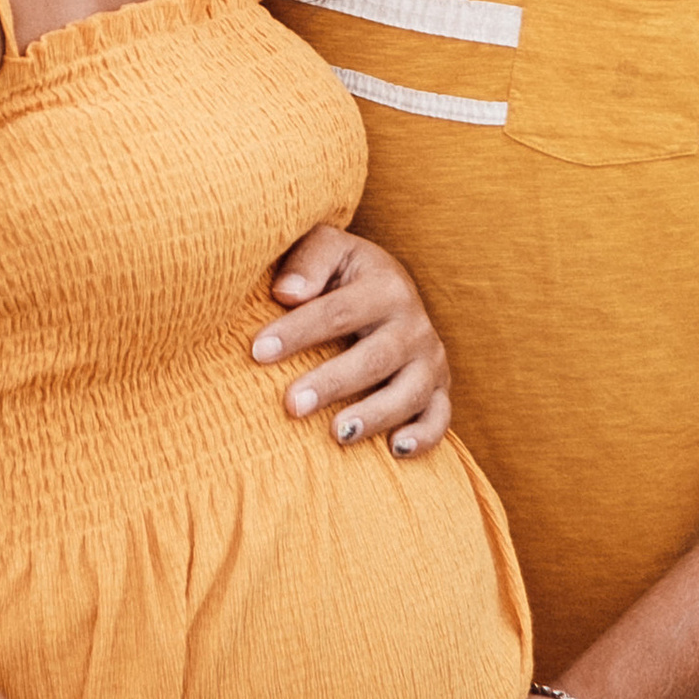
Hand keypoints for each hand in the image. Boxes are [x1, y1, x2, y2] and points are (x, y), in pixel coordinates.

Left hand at [252, 226, 451, 454]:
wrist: (387, 288)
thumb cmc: (343, 273)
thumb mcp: (328, 248)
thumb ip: (308, 260)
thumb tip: (287, 292)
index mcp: (385, 285)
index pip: (338, 311)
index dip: (298, 331)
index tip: (258, 351)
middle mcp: (414, 323)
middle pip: (374, 357)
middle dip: (333, 382)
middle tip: (292, 404)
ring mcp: (430, 359)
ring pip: (409, 392)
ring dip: (374, 415)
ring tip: (337, 434)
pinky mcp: (440, 388)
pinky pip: (440, 417)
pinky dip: (425, 436)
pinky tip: (396, 450)